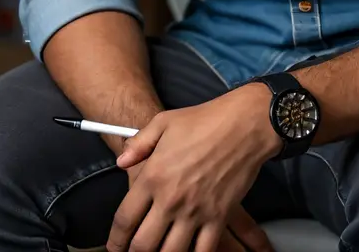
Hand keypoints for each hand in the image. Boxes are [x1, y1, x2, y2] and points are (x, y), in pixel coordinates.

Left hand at [106, 84, 280, 251]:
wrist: (244, 123)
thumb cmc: (205, 120)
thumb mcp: (164, 122)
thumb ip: (139, 144)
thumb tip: (121, 160)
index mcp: (153, 176)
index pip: (124, 220)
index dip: (115, 240)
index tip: (114, 247)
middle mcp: (171, 199)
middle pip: (143, 245)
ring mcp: (195, 211)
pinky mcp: (219, 217)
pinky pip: (203, 251)